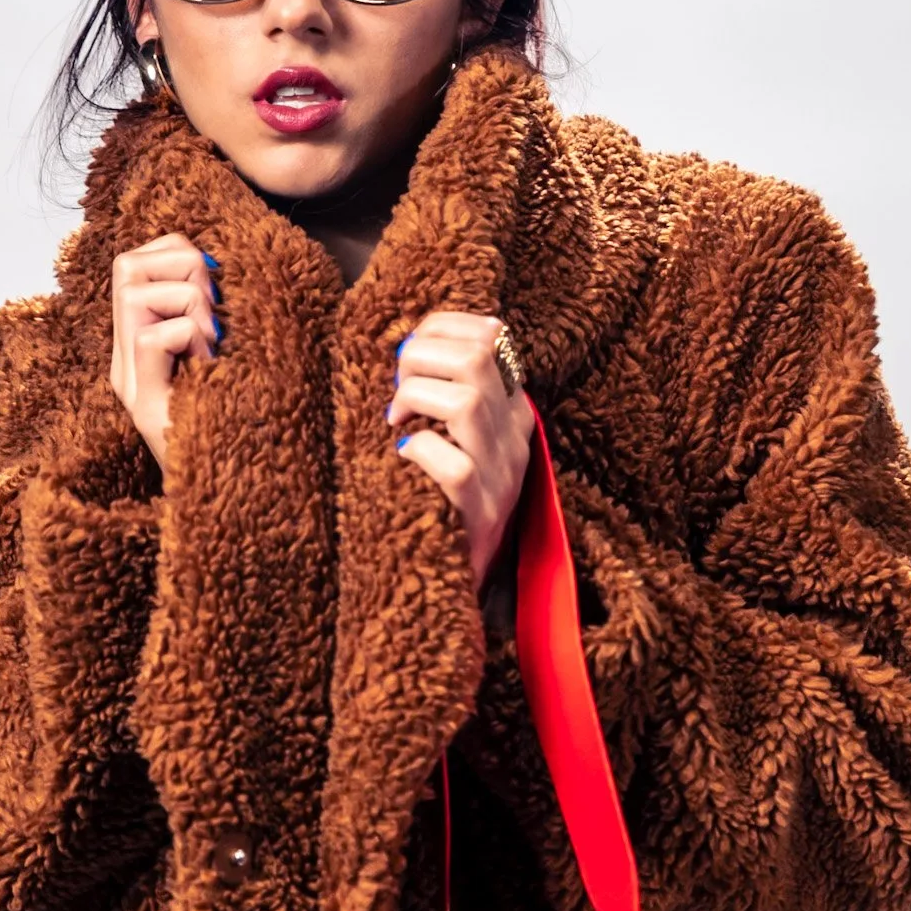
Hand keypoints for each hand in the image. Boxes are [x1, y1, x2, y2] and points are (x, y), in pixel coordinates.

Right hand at [109, 233, 221, 480]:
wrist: (227, 499)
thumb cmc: (235, 425)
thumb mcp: (222, 359)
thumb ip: (211, 318)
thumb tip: (218, 265)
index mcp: (138, 343)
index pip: (135, 260)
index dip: (175, 251)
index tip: (213, 283)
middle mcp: (124, 358)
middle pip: (125, 266)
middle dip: (181, 268)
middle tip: (214, 312)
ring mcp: (129, 381)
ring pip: (135, 296)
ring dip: (190, 307)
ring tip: (212, 346)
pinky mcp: (143, 404)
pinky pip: (153, 338)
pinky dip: (189, 339)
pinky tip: (209, 366)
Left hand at [387, 310, 533, 594]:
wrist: (455, 582)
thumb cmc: (445, 500)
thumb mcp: (461, 439)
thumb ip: (449, 394)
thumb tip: (410, 346)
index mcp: (513, 412)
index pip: (490, 335)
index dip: (440, 327)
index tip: (409, 351)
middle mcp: (514, 438)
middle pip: (478, 356)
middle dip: (420, 356)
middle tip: (396, 390)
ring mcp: (499, 474)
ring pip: (465, 398)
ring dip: (414, 396)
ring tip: (397, 420)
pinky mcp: (477, 509)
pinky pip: (448, 462)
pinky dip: (416, 449)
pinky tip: (403, 457)